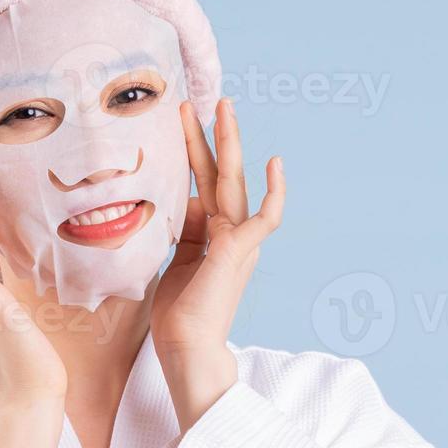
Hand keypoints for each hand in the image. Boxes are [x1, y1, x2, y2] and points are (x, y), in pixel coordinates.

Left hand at [151, 97, 284, 431]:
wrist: (185, 347)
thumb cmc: (177, 314)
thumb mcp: (172, 262)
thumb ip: (179, 232)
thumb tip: (178, 204)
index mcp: (212, 237)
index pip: (202, 186)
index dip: (192, 155)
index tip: (178, 126)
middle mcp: (229, 234)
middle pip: (220, 175)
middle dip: (212, 137)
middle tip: (208, 100)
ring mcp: (237, 241)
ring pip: (234, 182)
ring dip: (228, 143)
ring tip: (222, 108)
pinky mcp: (240, 250)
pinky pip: (266, 216)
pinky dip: (275, 191)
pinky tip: (274, 164)